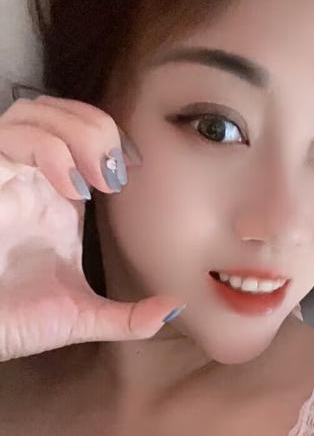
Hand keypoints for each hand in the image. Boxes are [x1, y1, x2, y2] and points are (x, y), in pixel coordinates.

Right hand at [0, 87, 184, 361]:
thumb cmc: (17, 322)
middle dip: (96, 129)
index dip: (112, 140)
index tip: (134, 170)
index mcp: (55, 200)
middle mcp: (30, 180)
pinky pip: (8, 136)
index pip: (81, 138)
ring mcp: (5, 177)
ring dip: (73, 130)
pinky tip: (71, 186)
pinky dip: (47, 148)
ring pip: (31, 112)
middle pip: (57, 113)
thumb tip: (174, 307)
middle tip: (116, 174)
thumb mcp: (83, 317)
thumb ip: (130, 316)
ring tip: (98, 177)